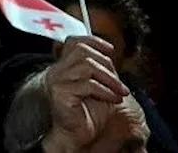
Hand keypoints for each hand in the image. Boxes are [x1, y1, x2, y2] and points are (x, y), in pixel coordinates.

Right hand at [42, 36, 130, 150]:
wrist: (76, 136)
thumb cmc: (87, 114)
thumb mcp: (97, 86)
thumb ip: (100, 71)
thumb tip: (112, 58)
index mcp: (64, 67)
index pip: (74, 42)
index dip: (93, 41)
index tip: (110, 49)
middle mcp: (57, 71)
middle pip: (82, 51)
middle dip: (106, 63)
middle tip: (118, 81)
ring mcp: (57, 81)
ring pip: (87, 65)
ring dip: (109, 78)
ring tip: (120, 92)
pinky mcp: (60, 93)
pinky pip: (88, 84)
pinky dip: (106, 91)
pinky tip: (113, 99)